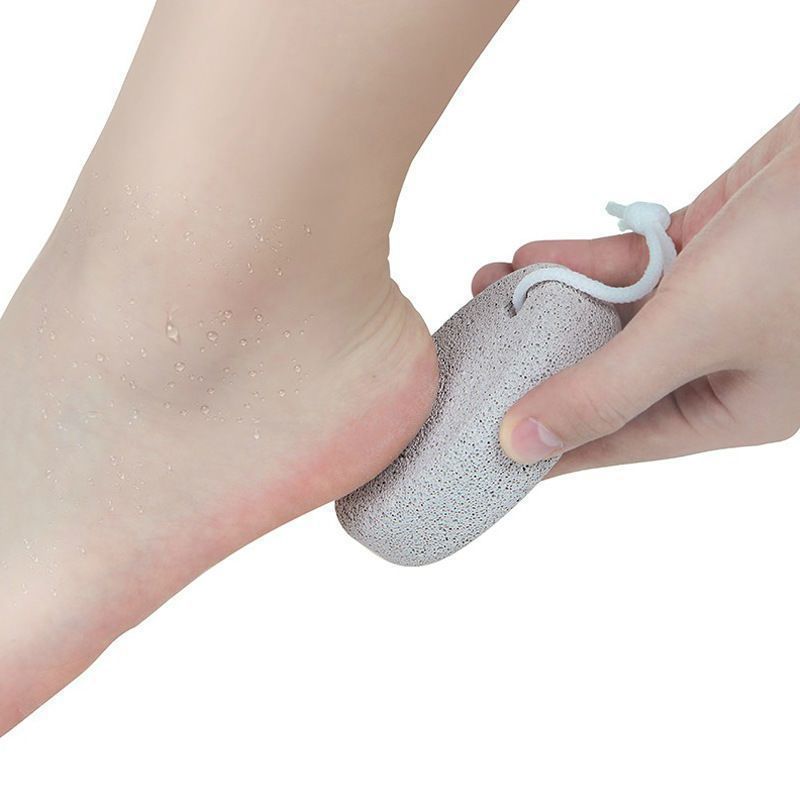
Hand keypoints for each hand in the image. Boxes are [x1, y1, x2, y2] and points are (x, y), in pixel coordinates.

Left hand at [472, 106, 799, 474]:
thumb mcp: (693, 333)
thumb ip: (605, 389)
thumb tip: (522, 443)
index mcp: (725, 408)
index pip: (616, 440)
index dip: (549, 446)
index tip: (486, 451)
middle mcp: (711, 363)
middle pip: (602, 375)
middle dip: (536, 361)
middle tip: (472, 355)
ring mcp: (704, 304)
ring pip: (606, 316)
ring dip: (547, 303)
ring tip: (486, 291)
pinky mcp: (698, 251)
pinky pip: (622, 267)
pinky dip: (578, 263)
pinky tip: (528, 259)